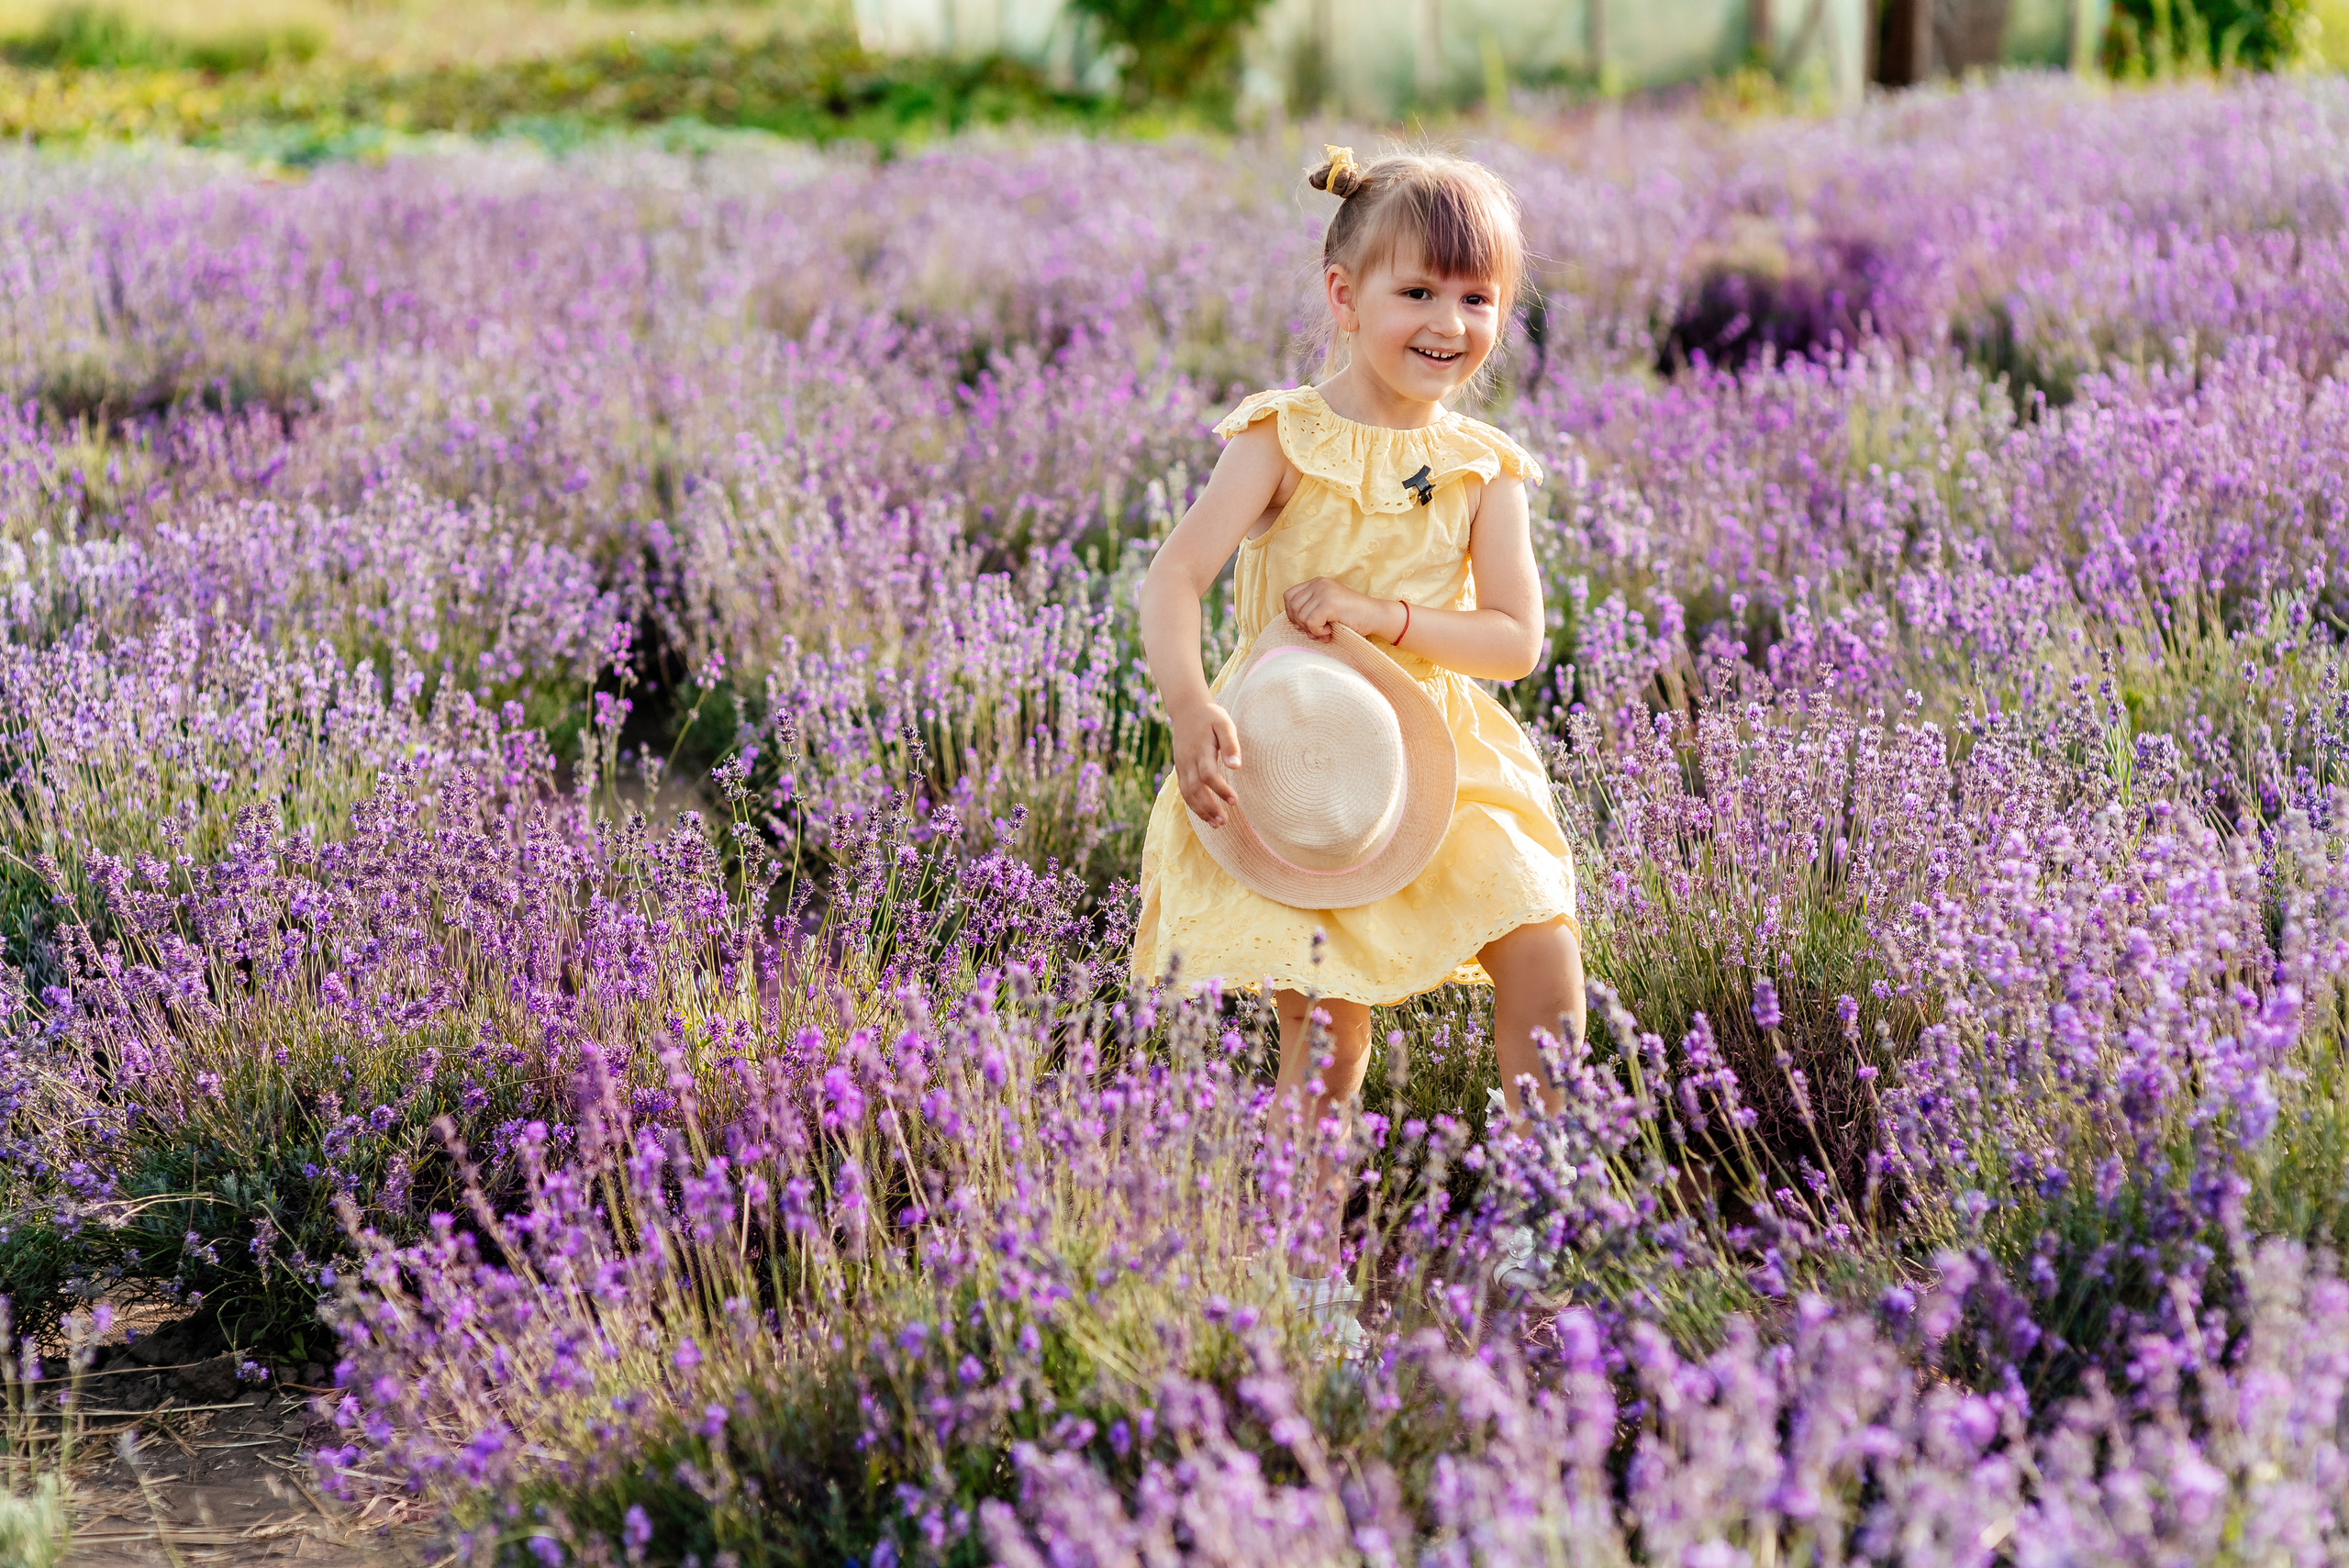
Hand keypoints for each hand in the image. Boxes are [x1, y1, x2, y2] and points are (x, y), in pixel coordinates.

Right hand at [1172, 702, 1242, 827]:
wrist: (1187, 709)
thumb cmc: (1210, 716)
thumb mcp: (1224, 724)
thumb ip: (1230, 745)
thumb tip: (1236, 767)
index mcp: (1200, 749)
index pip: (1208, 774)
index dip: (1220, 789)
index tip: (1235, 801)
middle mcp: (1188, 760)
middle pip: (1195, 789)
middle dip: (1209, 807)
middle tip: (1224, 821)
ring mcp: (1182, 765)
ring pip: (1187, 793)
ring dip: (1201, 811)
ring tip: (1217, 824)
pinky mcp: (1180, 768)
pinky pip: (1184, 791)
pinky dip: (1193, 805)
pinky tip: (1205, 815)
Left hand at [1282, 576, 1399, 642]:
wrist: (1375, 615)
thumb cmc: (1352, 616)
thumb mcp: (1327, 607)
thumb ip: (1310, 610)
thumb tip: (1293, 625)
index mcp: (1316, 582)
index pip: (1289, 596)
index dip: (1292, 614)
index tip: (1305, 625)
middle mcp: (1318, 584)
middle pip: (1292, 607)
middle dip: (1301, 624)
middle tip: (1316, 632)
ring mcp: (1324, 592)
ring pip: (1301, 616)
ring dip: (1312, 630)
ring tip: (1327, 632)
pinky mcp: (1329, 603)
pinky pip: (1311, 623)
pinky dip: (1319, 632)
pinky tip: (1330, 631)